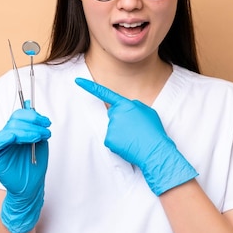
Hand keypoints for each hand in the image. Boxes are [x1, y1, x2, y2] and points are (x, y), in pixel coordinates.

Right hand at [0, 102, 50, 232]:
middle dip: (33, 123)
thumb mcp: (40, 142)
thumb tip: (31, 105)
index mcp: (16, 131)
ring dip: (27, 131)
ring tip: (39, 137)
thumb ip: (35, 125)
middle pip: (15, 120)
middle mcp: (6, 136)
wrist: (31, 187)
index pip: (19, 115)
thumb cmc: (34, 166)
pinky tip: (15, 137)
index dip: (33, 116)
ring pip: (10, 129)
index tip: (46, 122)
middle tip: (45, 130)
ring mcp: (0, 145)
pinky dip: (6, 137)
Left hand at [75, 78, 197, 195]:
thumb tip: (125, 110)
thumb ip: (134, 106)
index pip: (105, 93)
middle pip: (113, 115)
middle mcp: (116, 114)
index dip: (90, 87)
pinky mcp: (109, 139)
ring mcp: (111, 127)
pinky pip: (112, 140)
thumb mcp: (147, 111)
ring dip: (122, 133)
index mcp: (126, 104)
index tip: (77, 81)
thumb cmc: (153, 131)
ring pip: (113, 129)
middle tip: (134, 129)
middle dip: (121, 120)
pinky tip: (129, 145)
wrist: (155, 150)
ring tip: (134, 137)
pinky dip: (119, 143)